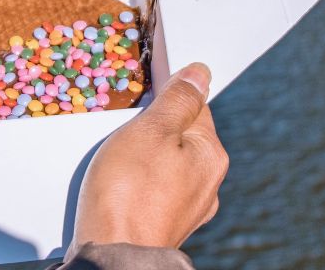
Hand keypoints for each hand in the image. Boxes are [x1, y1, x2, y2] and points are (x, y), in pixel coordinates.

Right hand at [69, 62, 227, 254]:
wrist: (113, 256)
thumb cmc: (128, 191)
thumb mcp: (151, 130)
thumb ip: (177, 99)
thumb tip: (200, 73)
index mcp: (211, 154)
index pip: (193, 106)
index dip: (163, 99)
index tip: (140, 105)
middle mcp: (208, 182)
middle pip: (177, 135)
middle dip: (150, 130)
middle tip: (124, 136)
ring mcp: (188, 207)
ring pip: (163, 163)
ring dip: (141, 157)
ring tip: (117, 165)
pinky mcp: (165, 223)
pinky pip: (152, 189)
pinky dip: (136, 183)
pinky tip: (119, 187)